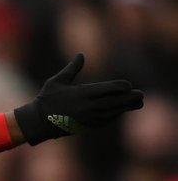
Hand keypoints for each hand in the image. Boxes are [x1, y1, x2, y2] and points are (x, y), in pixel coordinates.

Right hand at [14, 53, 143, 144]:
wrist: (39, 121)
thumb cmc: (46, 99)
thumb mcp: (57, 81)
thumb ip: (72, 68)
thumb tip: (81, 55)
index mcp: (84, 93)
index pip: (111, 89)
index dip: (122, 87)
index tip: (127, 85)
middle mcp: (90, 106)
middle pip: (117, 101)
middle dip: (130, 98)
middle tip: (140, 95)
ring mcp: (90, 117)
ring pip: (114, 112)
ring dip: (127, 107)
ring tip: (137, 103)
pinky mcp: (88, 125)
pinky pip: (106, 120)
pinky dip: (115, 115)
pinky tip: (119, 111)